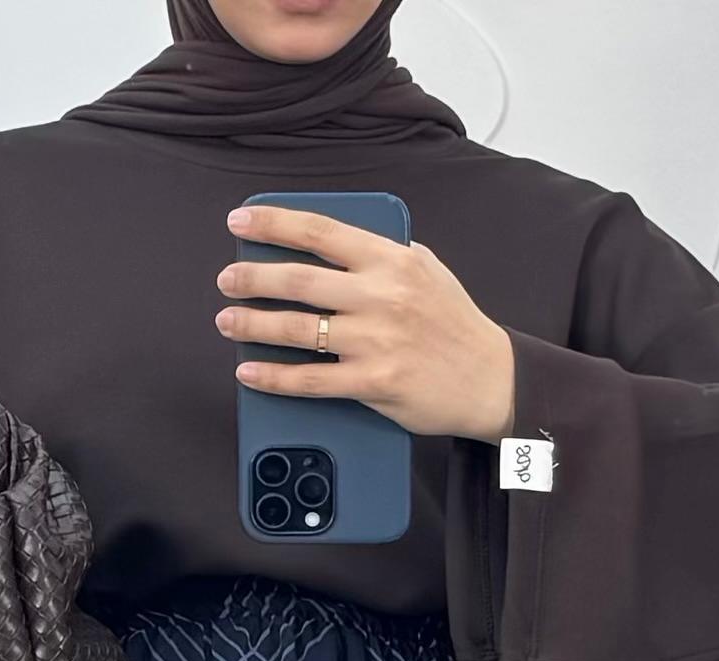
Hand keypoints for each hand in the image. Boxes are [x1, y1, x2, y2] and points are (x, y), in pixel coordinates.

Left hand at [215, 203, 517, 443]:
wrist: (491, 378)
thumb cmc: (453, 323)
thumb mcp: (425, 269)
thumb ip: (381, 255)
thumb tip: (331, 245)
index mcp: (390, 259)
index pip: (320, 231)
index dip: (274, 223)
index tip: (241, 220)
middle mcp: (380, 295)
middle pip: (299, 280)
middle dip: (252, 277)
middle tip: (227, 279)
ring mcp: (376, 341)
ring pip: (298, 329)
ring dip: (253, 324)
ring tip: (228, 321)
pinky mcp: (374, 383)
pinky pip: (311, 380)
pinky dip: (274, 376)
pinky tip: (250, 371)